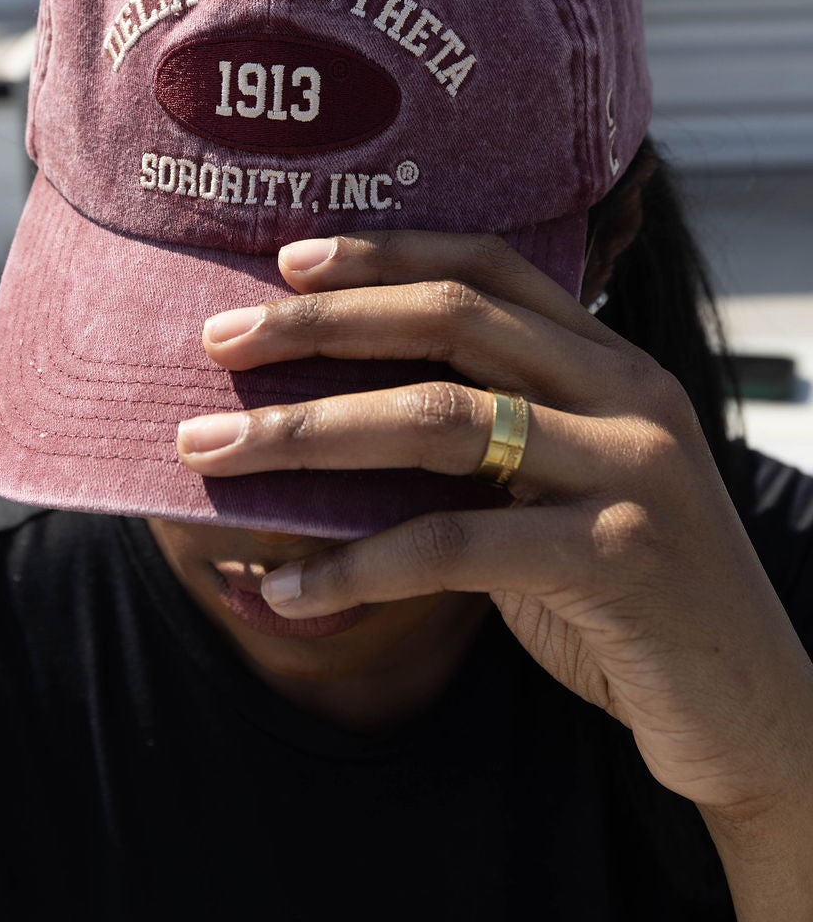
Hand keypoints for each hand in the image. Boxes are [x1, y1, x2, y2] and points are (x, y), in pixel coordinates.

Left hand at [178, 230, 812, 836]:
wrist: (752, 706)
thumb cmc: (629, 594)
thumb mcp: (562, 492)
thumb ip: (488, 444)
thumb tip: (332, 423)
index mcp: (611, 363)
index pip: (490, 269)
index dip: (387, 253)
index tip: (290, 259)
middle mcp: (627, 394)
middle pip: (453, 321)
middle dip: (322, 326)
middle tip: (219, 340)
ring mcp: (629, 469)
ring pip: (441, 420)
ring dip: (308, 434)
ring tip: (210, 451)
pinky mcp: (616, 557)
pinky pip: (452, 546)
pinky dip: (355, 567)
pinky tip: (286, 593)